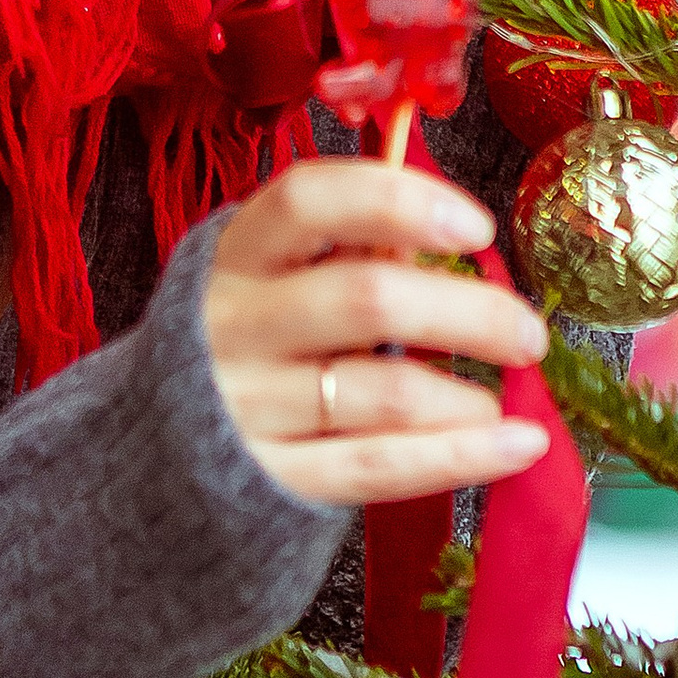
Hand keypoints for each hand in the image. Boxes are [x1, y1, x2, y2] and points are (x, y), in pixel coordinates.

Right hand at [202, 156, 552, 506]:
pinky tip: (516, 445)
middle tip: (528, 332)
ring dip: (466, 395)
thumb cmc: (244, 341)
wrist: (149, 450)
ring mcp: (248, 405)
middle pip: (369, 300)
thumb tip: (451, 237)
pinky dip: (461, 455)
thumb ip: (346, 251)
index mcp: (236, 253)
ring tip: (503, 399)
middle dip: (469, 312)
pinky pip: (379, 465)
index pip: (310, 201)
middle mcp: (234, 323)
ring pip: (384, 391)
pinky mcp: (271, 477)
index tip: (476, 225)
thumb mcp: (270, 277)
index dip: (398, 202)